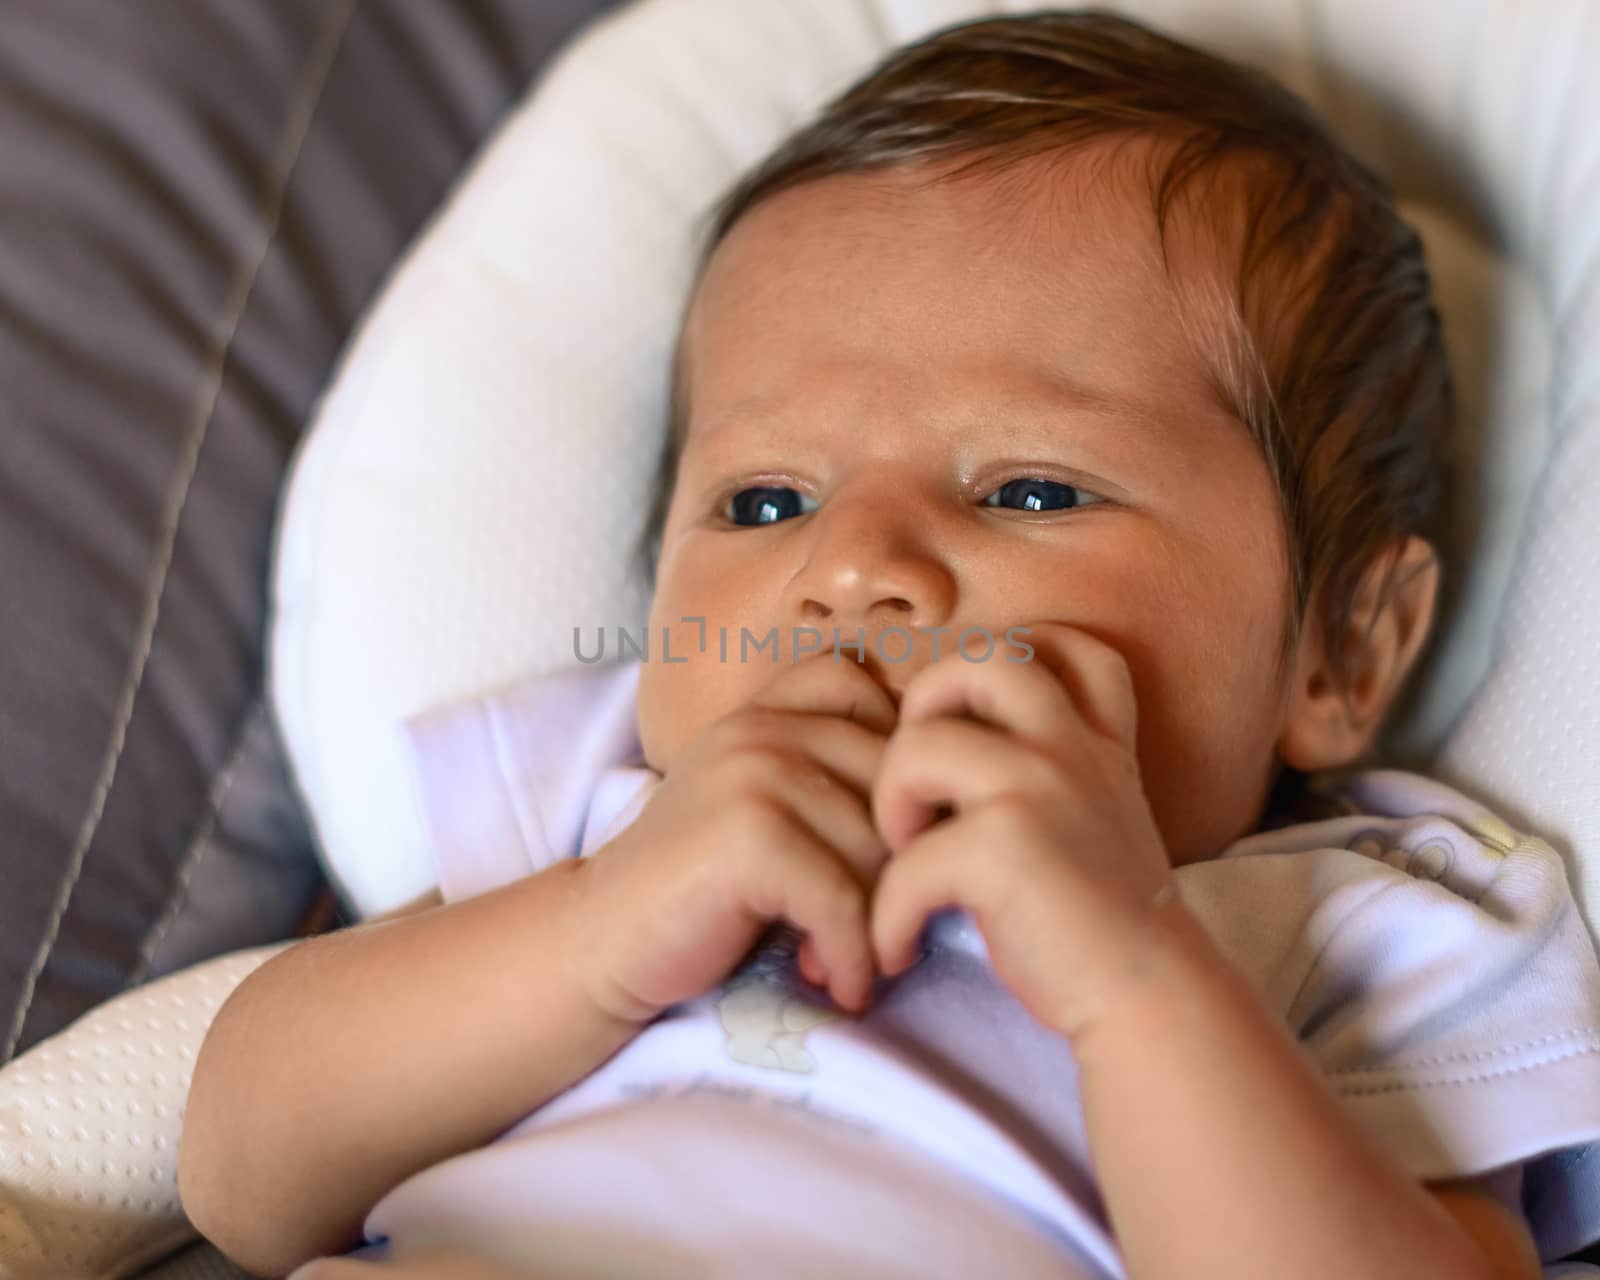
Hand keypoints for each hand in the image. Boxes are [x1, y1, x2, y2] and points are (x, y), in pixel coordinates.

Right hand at [572, 650, 896, 1024]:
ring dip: (873, 924)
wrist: (603, 940)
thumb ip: (828, 781)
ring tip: (841, 960)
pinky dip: (852, 955)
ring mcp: (753, 774)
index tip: (885, 846)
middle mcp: (762, 729)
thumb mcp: (763, 810)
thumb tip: (947, 808)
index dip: (896, 772)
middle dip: (895, 868)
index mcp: (769, 712)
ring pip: (876, 848)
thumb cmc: (699, 889)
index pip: (874, 699)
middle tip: (869, 929)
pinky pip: (844, 898)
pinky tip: (836, 984)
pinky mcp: (748, 835)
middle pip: (892, 787)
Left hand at [868, 621, 1177, 1044]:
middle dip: (921, 708)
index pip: (1068, 645)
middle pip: (975, 661)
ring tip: (904, 865)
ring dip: (888, 811)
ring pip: (914, 748)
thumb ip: (1049, 777)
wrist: (1151, 998)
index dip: (1006, 659)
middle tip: (916, 783)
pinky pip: (904, 862)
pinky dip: (887, 916)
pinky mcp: (1004, 846)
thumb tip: (947, 764)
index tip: (970, 720)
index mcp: (1095, 743)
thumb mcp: (1097, 822)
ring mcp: (1040, 788)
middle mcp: (1071, 749)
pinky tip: (900, 949)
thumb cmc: (1103, 927)